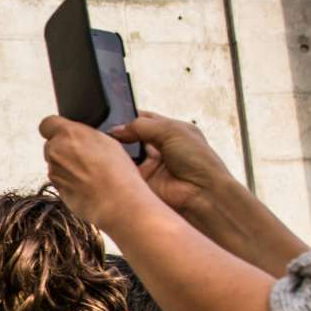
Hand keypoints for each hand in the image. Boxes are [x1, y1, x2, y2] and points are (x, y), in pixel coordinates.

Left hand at [38, 114, 160, 233]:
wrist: (116, 201)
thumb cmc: (116, 171)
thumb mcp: (106, 140)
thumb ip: (84, 136)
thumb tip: (78, 138)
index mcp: (68, 133)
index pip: (47, 124)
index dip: (54, 128)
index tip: (63, 133)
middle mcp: (55, 151)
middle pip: (51, 145)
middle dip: (63, 149)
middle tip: (84, 155)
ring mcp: (53, 172)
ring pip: (55, 164)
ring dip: (67, 166)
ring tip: (90, 172)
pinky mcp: (56, 189)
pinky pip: (59, 180)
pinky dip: (69, 181)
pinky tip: (87, 184)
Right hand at [114, 112, 237, 218]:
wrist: (202, 193)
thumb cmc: (199, 161)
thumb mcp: (171, 130)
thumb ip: (142, 125)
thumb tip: (117, 128)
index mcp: (169, 131)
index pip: (143, 120)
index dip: (127, 117)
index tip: (112, 116)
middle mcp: (158, 148)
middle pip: (130, 136)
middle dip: (119, 134)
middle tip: (108, 132)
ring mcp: (149, 165)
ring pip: (124, 154)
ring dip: (117, 150)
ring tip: (110, 146)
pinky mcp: (141, 182)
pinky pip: (122, 172)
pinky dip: (116, 167)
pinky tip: (112, 162)